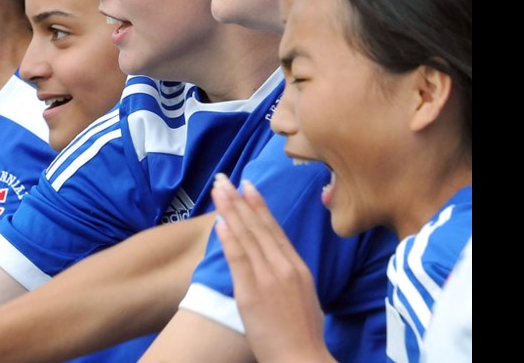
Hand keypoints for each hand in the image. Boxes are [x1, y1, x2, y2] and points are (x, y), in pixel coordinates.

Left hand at [211, 174, 333, 362]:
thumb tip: (279, 265)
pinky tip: (219, 221)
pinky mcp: (252, 292)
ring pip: (247, 236)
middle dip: (240, 200)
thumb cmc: (303, 337)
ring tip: (218, 190)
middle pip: (259, 226)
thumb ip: (291, 278)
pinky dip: (228, 238)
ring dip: (230, 210)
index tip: (248, 187)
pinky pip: (238, 259)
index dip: (259, 206)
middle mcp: (284, 267)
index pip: (275, 230)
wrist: (302, 359)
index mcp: (298, 268)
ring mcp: (268, 278)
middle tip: (225, 178)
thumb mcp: (305, 299)